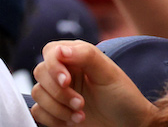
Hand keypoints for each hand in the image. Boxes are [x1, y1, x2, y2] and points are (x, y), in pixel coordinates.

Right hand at [30, 40, 153, 126]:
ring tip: (80, 116)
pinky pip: (38, 112)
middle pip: (40, 73)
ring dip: (58, 108)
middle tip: (80, 104)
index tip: (67, 82)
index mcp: (75, 57)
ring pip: (38, 94)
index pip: (50, 52)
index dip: (53, 66)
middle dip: (59, 92)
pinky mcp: (55, 112)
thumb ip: (86, 56)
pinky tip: (72, 122)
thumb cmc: (123, 96)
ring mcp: (58, 93)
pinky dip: (53, 120)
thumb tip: (60, 50)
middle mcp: (64, 72)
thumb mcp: (109, 73)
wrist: (129, 125)